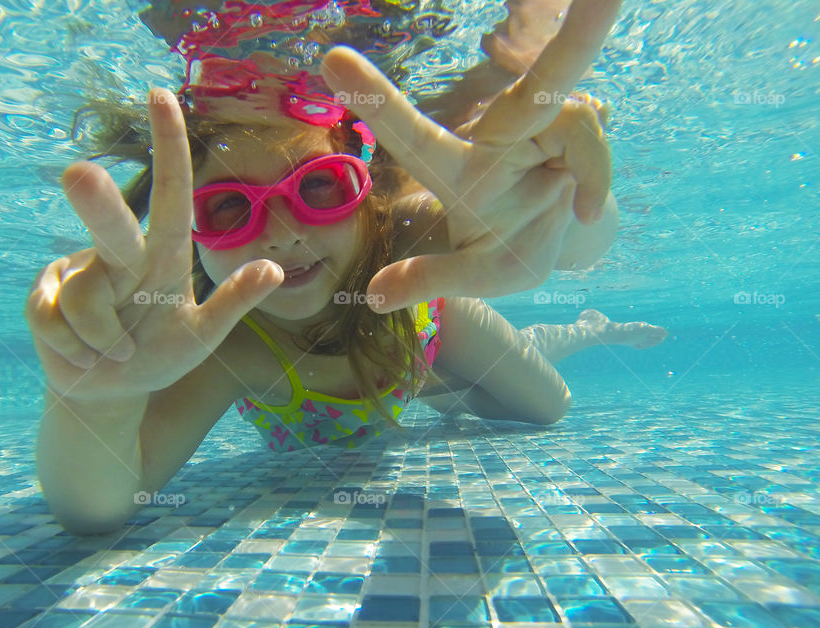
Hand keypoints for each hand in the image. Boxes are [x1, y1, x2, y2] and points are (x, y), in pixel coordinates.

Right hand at [25, 88, 283, 402]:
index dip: (168, 146)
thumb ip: (235, 302)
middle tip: (78, 174)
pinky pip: (56, 321)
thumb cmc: (159, 356)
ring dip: (105, 341)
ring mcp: (74, 273)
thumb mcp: (203, 335)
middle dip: (96, 204)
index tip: (162, 95)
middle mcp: (118, 254)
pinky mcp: (41, 298)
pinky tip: (83, 354)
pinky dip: (78, 350)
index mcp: (161, 256)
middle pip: (111, 224)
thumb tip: (275, 268)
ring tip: (115, 352)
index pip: (170, 195)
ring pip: (87, 300)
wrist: (110, 393)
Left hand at [321, 0, 621, 311]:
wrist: (564, 237)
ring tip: (573, 212)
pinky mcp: (575, 116)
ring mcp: (538, 119)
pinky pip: (592, 132)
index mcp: (454, 169)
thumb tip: (373, 297)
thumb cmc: (514, 250)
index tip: (332, 59)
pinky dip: (594, 179)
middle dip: (558, 31)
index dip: (376, 99)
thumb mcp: (479, 276)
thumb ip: (432, 280)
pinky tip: (583, 209)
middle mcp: (496, 133)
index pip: (409, 132)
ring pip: (573, 118)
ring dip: (586, 170)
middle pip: (527, 80)